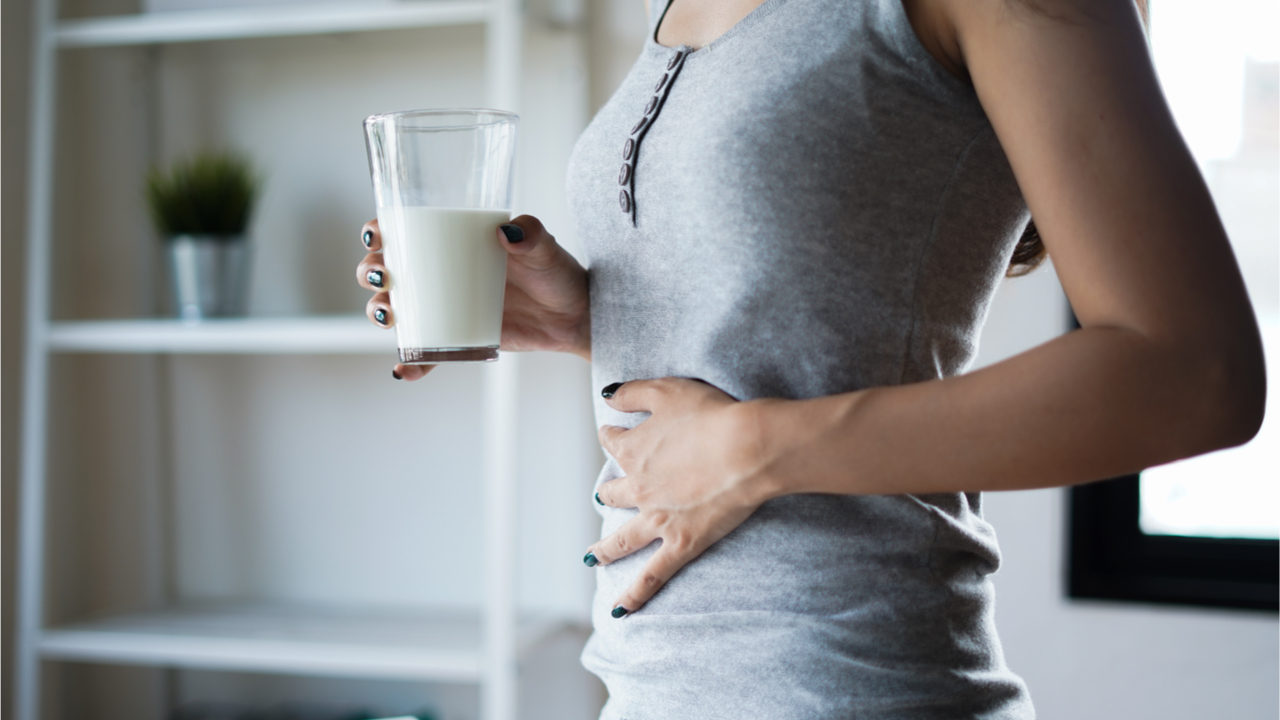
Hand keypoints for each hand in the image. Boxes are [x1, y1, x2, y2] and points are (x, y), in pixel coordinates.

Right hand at [356, 215, 590, 380]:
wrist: (574, 316)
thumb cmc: (557, 274)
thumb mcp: (546, 251)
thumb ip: (532, 235)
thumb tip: (507, 232)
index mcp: (454, 243)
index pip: (404, 230)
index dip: (378, 231)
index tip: (376, 236)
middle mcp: (441, 273)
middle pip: (387, 270)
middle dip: (370, 273)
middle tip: (383, 278)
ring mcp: (446, 307)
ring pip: (397, 309)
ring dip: (380, 313)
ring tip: (390, 319)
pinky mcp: (457, 338)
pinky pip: (426, 353)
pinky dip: (411, 364)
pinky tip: (402, 371)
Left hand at [588, 378, 780, 615]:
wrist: (746, 448)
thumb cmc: (712, 414)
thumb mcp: (667, 390)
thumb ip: (632, 393)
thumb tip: (607, 398)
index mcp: (632, 449)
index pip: (612, 441)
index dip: (614, 435)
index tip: (616, 433)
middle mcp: (638, 487)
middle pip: (613, 491)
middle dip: (609, 491)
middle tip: (609, 494)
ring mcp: (656, 519)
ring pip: (621, 540)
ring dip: (605, 548)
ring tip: (593, 556)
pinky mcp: (681, 543)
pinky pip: (652, 576)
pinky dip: (635, 594)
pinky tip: (620, 609)